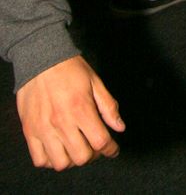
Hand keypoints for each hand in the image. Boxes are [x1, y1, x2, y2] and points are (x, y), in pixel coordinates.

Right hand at [16, 55, 124, 170]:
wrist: (41, 57)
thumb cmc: (70, 68)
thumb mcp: (95, 82)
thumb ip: (108, 106)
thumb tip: (120, 127)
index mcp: (81, 109)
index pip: (100, 142)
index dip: (111, 149)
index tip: (113, 149)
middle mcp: (62, 122)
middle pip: (82, 157)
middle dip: (93, 155)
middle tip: (94, 146)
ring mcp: (44, 129)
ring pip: (61, 163)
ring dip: (72, 159)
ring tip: (75, 148)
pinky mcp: (30, 131)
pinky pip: (40, 159)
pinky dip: (50, 160)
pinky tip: (57, 149)